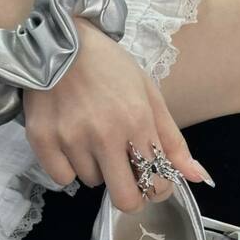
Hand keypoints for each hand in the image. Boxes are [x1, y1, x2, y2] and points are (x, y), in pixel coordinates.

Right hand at [23, 18, 212, 211]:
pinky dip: (69, 167)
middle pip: (125, 199)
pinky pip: (63, 177)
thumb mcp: (149, 96)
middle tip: (128, 179)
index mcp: (137, 121)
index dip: (159, 188)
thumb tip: (197, 177)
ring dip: (98, 168)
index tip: (154, 181)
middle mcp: (104, 134)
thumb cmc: (109, 66)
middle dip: (132, 195)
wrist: (58, 39)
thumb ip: (173, 141)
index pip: (156, 182)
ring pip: (93, 182)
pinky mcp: (42, 140)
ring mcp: (71, 138)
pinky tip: (72, 142)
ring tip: (93, 138)